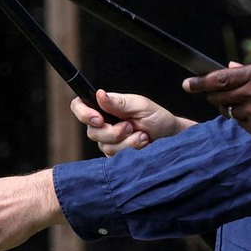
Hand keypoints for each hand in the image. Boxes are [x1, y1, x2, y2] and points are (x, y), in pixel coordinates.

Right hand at [70, 88, 193, 156]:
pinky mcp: (115, 155)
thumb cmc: (157, 117)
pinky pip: (114, 157)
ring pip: (104, 146)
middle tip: (131, 126)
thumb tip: (99, 94)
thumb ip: (118, 102)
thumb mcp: (140, 105)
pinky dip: (131, 150)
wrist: (171, 136)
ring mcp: (108, 140)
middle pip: (92, 131)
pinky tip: (142, 144)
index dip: (84, 113)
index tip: (99, 119)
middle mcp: (103, 123)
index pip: (79, 106)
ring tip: (142, 135)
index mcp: (105, 106)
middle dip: (113, 132)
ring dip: (126, 142)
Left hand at [182, 62, 250, 148]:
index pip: (220, 78)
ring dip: (232, 108)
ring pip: (230, 111)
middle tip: (213, 94)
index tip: (187, 84)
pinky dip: (246, 120)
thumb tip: (230, 67)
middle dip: (212, 95)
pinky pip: (243, 125)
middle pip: (218, 96)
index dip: (200, 82)